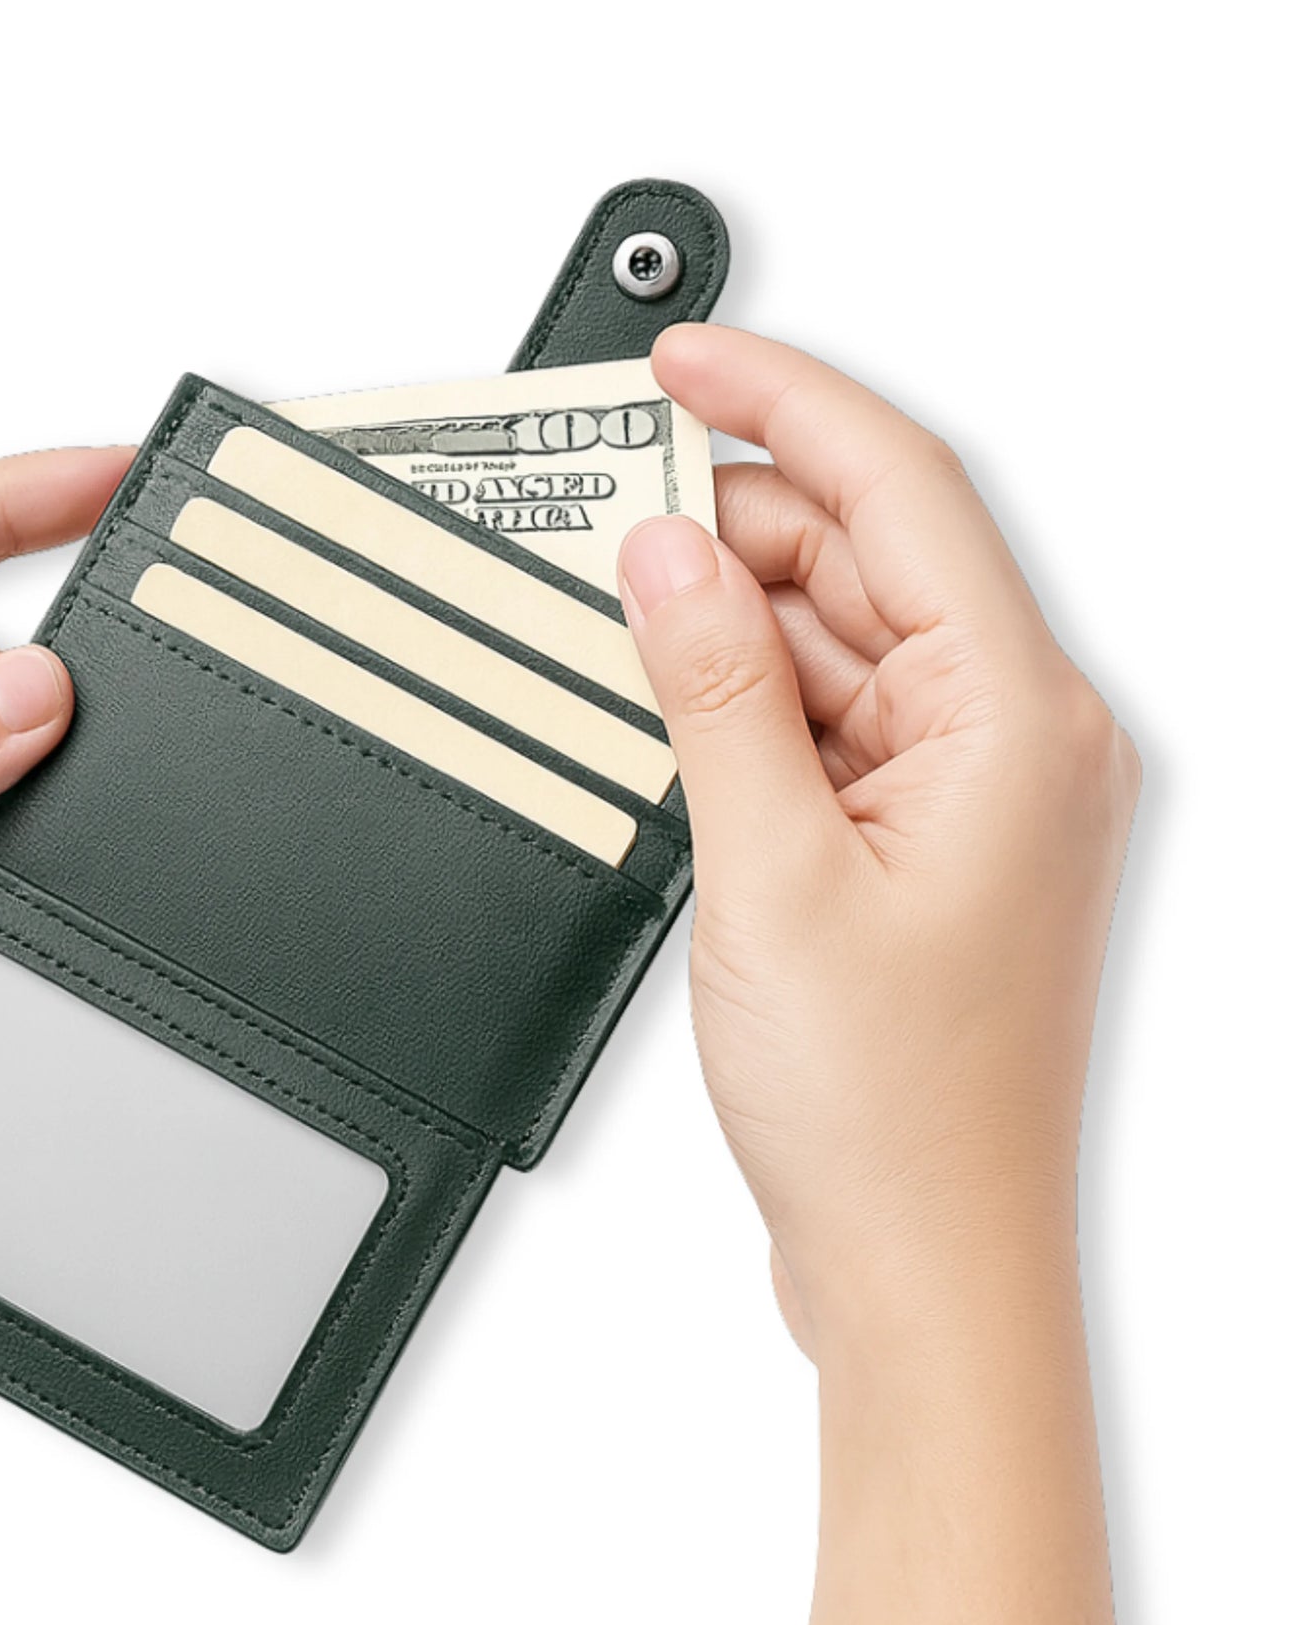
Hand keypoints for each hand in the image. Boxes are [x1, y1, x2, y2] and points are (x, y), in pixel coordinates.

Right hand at [622, 325, 1138, 1364]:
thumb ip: (714, 695)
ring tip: (621, 619)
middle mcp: (1013, 741)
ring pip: (840, 642)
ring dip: (735, 622)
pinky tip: (671, 710)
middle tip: (608, 508)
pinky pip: (828, 723)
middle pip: (868, 558)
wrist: (925, 1265)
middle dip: (739, 522)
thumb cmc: (893, 1112)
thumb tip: (666, 557)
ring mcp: (967, 796)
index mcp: (1017, 721)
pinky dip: (747, 703)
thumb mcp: (772, 876)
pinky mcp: (919, 846)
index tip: (684, 359)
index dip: (784, 402)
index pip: (901, 491)